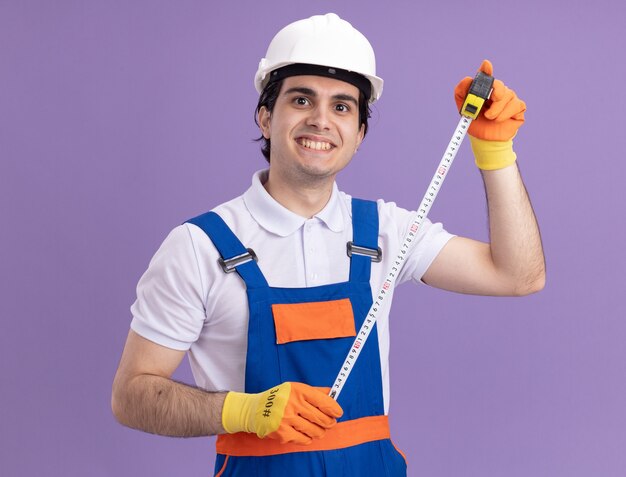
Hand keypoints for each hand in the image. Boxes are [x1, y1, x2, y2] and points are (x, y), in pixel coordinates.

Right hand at [221, 382, 342, 444]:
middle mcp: (293, 404)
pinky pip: (304, 440)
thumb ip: (315, 391)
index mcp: (298, 391)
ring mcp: (288, 420)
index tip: (338, 413)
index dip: (334, 409)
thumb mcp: (295, 388)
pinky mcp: (283, 433)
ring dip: (320, 431)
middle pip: (322, 418)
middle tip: (330, 423)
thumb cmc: (280, 398)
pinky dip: (308, 438)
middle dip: (329, 422)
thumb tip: (333, 393)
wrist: (255, 410)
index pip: (324, 401)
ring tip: (319, 429)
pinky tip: (306, 433)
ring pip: (315, 431)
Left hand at [454, 59, 525, 140]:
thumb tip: (467, 79)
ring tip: (490, 118)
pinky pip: (515, 105)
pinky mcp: (518, 107)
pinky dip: (505, 114)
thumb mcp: (463, 109)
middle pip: (499, 84)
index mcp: (485, 89)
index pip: (486, 75)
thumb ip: (461, 93)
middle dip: (494, 93)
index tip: (486, 65)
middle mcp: (498, 90)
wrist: (484, 140)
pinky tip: (499, 120)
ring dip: (496, 110)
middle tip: (489, 104)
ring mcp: (510, 98)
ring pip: (507, 96)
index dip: (486, 69)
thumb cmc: (475, 123)